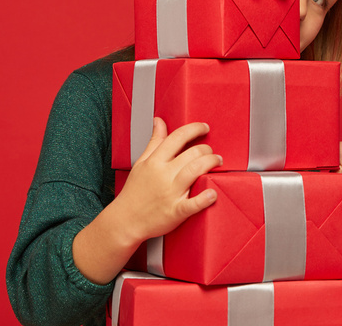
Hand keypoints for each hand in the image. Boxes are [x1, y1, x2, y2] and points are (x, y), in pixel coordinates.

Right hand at [113, 118, 222, 245]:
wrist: (125, 221)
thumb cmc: (134, 192)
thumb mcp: (141, 163)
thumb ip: (154, 141)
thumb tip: (159, 121)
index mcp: (155, 161)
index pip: (177, 137)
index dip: (194, 129)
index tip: (204, 127)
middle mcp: (163, 175)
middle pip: (191, 153)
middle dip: (207, 149)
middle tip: (212, 152)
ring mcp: (170, 193)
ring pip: (195, 171)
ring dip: (210, 163)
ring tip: (217, 162)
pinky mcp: (175, 212)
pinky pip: (192, 204)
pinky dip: (204, 199)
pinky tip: (213, 193)